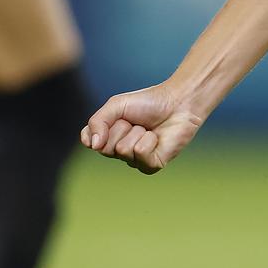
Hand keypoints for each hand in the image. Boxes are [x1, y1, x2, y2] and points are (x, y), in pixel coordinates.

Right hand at [81, 83, 206, 174]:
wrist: (178, 102)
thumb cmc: (148, 103)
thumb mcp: (116, 105)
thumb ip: (97, 122)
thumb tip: (93, 145)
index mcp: (109, 138)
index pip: (89, 141)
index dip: (99, 129)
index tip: (115, 118)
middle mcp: (119, 152)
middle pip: (104, 147)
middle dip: (120, 128)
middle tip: (136, 121)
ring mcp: (135, 160)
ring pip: (123, 150)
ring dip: (137, 132)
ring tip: (148, 128)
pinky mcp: (151, 165)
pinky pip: (140, 154)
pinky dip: (149, 140)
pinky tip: (157, 137)